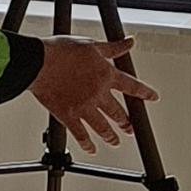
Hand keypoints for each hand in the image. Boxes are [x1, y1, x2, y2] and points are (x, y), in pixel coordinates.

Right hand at [31, 38, 155, 152]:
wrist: (38, 63)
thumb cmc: (61, 52)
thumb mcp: (91, 44)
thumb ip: (113, 47)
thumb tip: (129, 42)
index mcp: (105, 75)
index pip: (131, 86)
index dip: (144, 93)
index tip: (152, 97)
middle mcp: (98, 93)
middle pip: (118, 113)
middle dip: (126, 122)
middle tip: (130, 128)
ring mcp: (84, 107)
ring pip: (103, 127)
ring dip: (111, 136)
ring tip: (114, 141)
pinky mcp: (68, 116)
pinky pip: (81, 134)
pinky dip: (87, 143)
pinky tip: (92, 148)